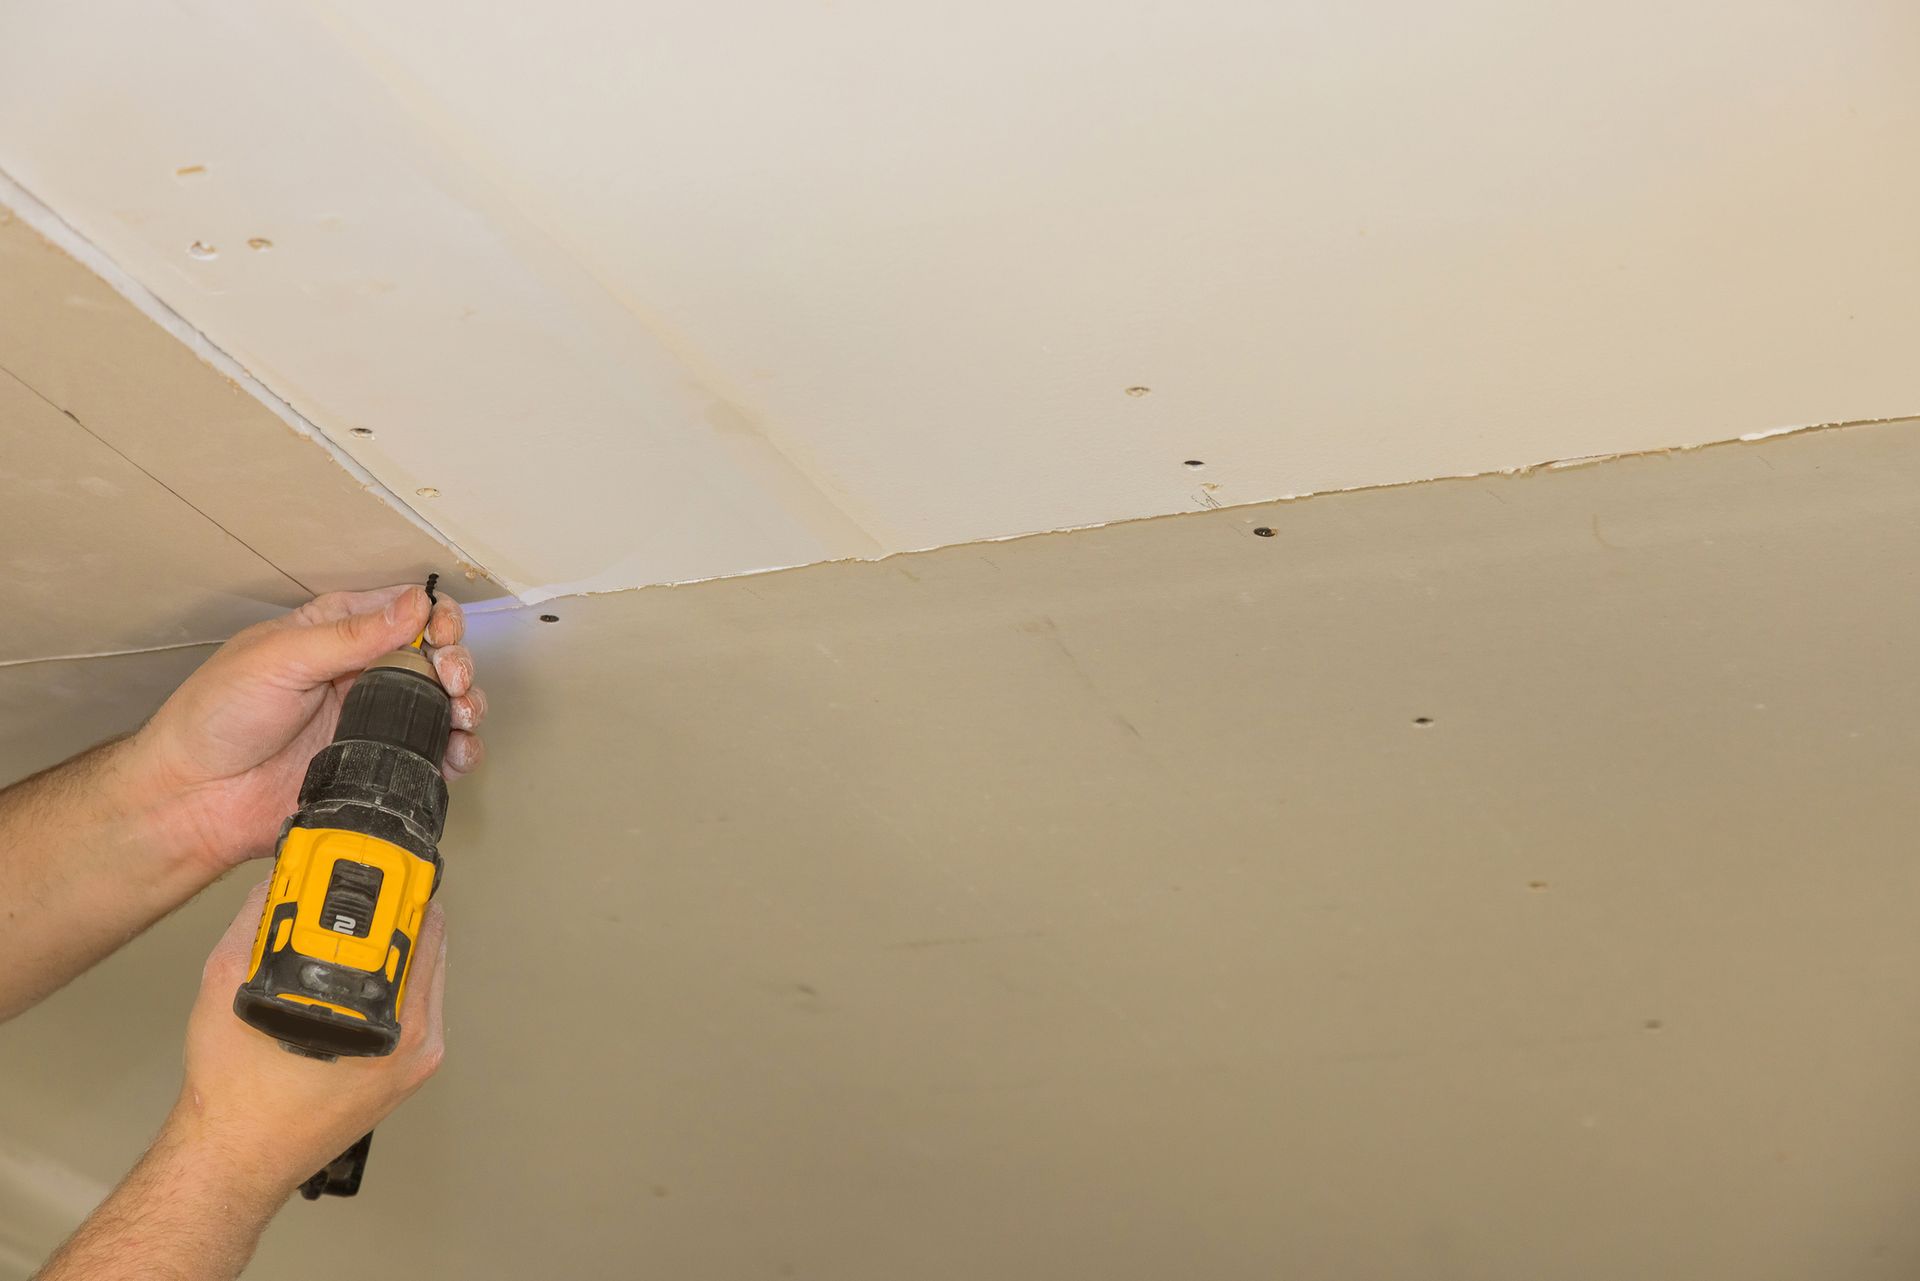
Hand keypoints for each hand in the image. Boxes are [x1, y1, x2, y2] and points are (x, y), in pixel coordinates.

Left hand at [133, 585, 487, 875]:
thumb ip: (350, 634)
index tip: (442, 637)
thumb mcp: (279, 659)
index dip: (437, 619)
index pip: (406, 611)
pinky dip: (459, 753)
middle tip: (452, 682)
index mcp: (336, 633)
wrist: (195, 800)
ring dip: (467, 707)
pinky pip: (433, 758)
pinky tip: (458, 753)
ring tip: (461, 717)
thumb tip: (414, 605)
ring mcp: (374, 723)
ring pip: (444, 707)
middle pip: (436, 658)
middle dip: (458, 664)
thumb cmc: (216, 718)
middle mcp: (362, 674)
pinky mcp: (378, 767)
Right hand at [165, 880, 448, 1196]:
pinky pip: (413, 1007)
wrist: (232, 1160)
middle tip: (369, 886)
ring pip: (423, 976)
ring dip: (395, 945)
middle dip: (399, 912)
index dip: (401, 888)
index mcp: (392, 1023)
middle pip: (428, 947)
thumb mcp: (228, 985)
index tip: (385, 865)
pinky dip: (391, 980)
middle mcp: (417, 1043)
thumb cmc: (232, 1093)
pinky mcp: (405, 1074)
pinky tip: (358, 969)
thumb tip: (279, 882)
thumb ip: (255, 923)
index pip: (421, 928)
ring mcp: (416, 1061)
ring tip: (360, 922)